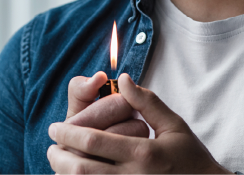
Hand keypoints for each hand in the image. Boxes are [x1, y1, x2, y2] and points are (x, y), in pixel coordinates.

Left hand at [47, 73, 231, 173]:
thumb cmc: (192, 159)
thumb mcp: (175, 125)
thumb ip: (146, 102)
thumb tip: (121, 79)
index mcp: (143, 154)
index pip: (93, 142)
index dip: (68, 133)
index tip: (55, 126)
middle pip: (80, 170)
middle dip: (59, 156)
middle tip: (51, 147)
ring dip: (64, 174)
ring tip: (60, 162)